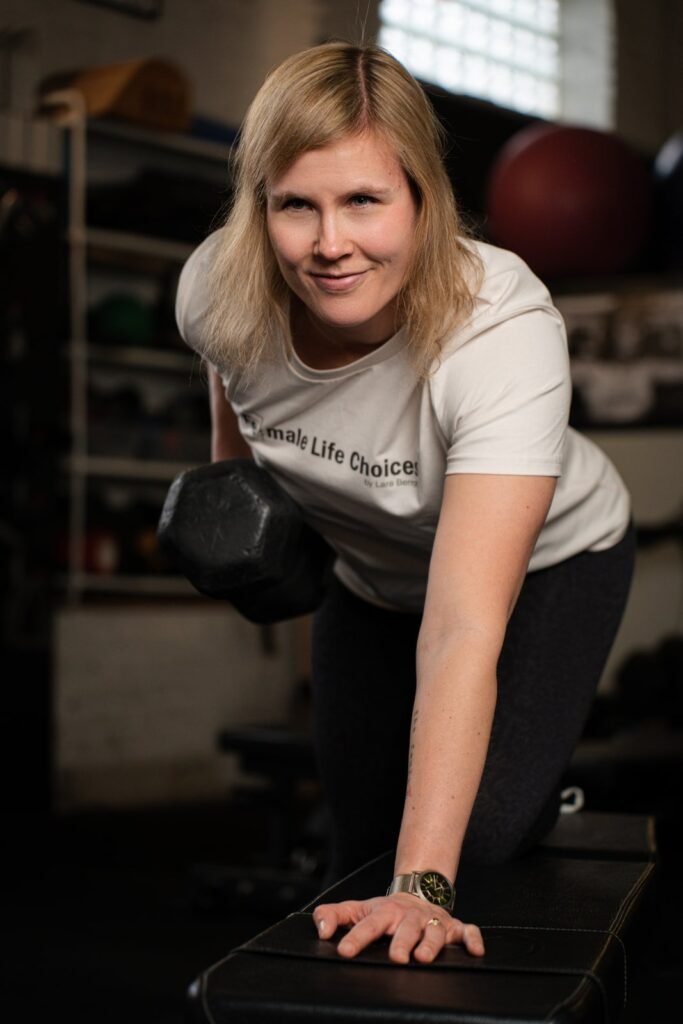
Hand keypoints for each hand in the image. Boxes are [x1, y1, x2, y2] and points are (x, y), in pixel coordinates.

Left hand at [312, 893, 484, 963]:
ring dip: (431, 944)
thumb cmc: (385, 910)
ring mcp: (433, 922)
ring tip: (423, 958)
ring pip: (434, 932)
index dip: (355, 937)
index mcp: (385, 913)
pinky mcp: (454, 928)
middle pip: (405, 929)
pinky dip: (473, 939)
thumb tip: (320, 931)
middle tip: (396, 958)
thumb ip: (333, 916)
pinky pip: (468, 931)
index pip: (368, 925)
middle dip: (401, 942)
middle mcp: (410, 917)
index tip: (344, 950)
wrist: (418, 893)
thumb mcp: (357, 909)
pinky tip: (475, 951)